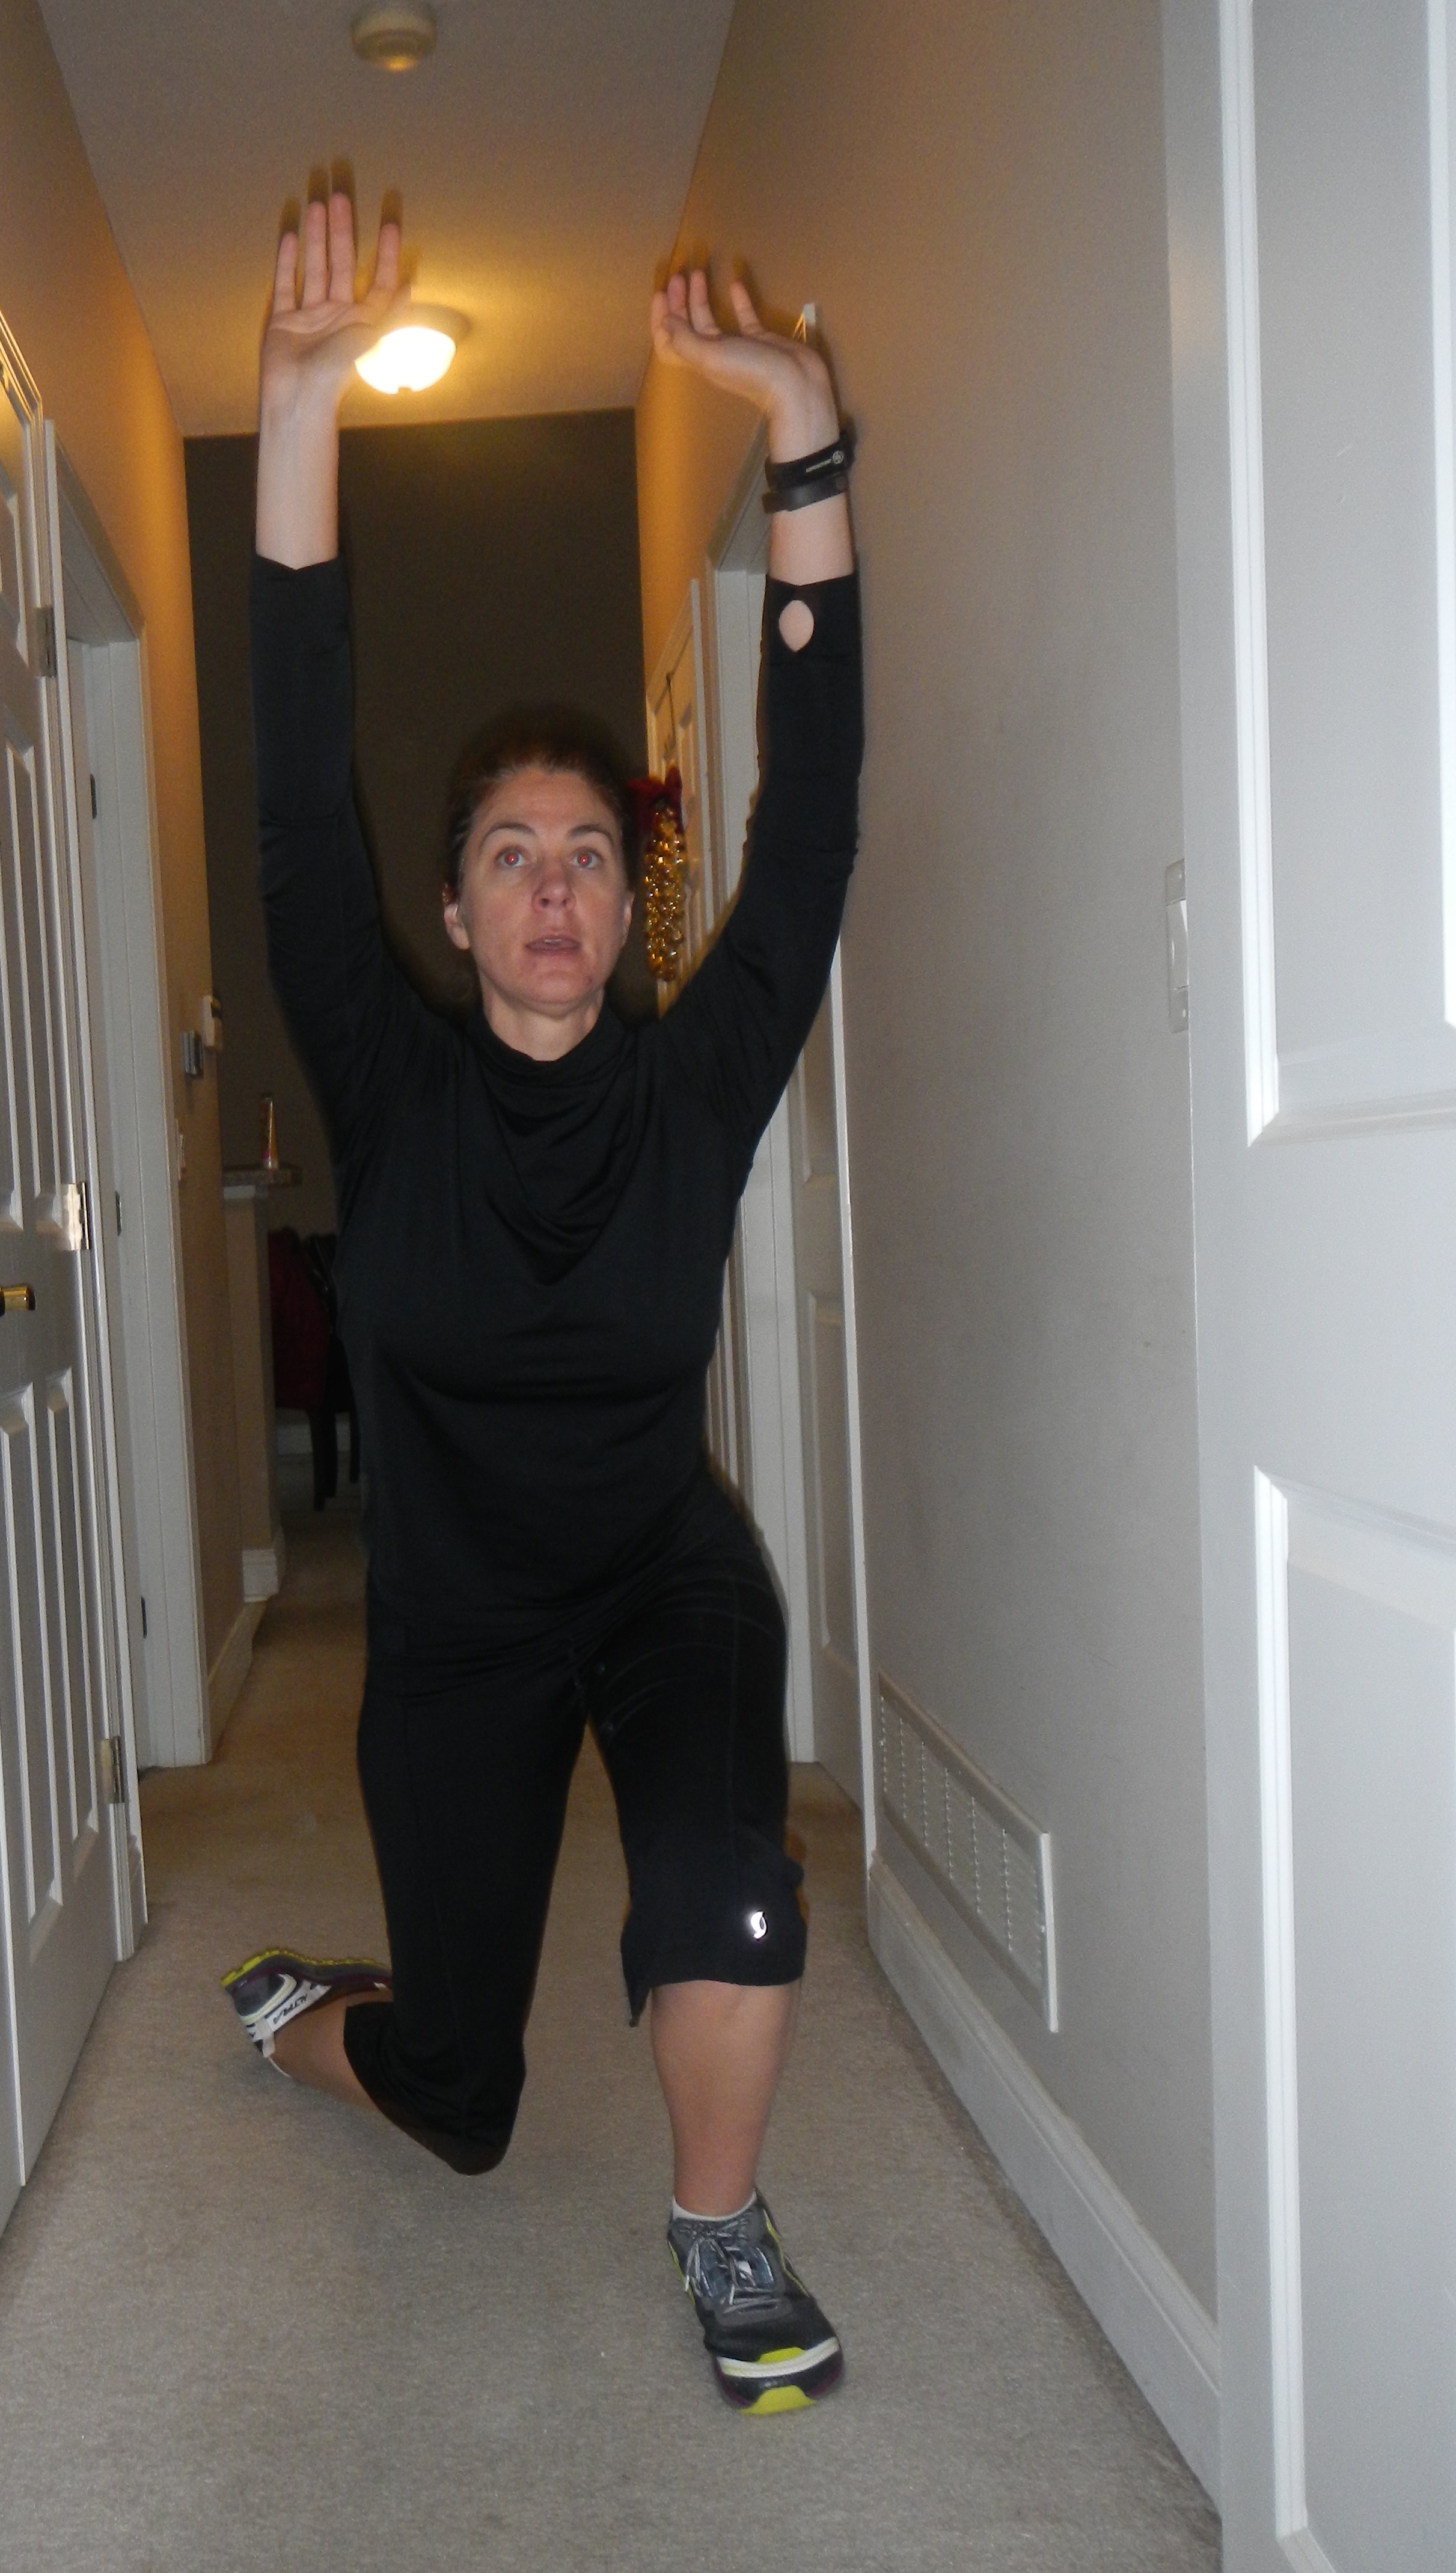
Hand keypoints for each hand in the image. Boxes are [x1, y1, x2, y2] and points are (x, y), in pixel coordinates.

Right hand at [261, 192, 405, 422]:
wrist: (299, 398)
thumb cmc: (337, 373)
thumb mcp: (369, 339)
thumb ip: (387, 314)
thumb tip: (409, 287)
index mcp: (362, 322)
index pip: (378, 281)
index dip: (385, 254)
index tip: (389, 224)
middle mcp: (338, 315)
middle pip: (342, 265)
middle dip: (343, 231)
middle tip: (342, 197)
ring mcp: (310, 316)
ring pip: (314, 267)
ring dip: (316, 238)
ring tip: (317, 204)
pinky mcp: (283, 320)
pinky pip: (286, 284)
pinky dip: (287, 261)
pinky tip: (291, 236)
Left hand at [650, 270, 839, 462]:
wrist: (795, 386)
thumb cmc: (751, 372)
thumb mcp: (711, 356)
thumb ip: (685, 339)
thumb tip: (666, 321)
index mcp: (698, 359)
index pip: (669, 340)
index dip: (660, 318)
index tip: (661, 292)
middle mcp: (713, 352)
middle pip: (687, 325)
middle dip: (679, 301)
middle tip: (679, 275)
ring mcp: (737, 346)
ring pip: (710, 318)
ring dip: (701, 296)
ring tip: (699, 273)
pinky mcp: (760, 339)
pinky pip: (744, 316)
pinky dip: (738, 300)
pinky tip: (735, 283)